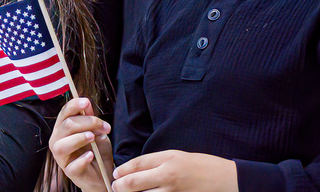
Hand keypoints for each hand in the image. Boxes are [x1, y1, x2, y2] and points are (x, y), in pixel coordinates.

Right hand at [49, 98, 113, 191]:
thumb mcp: (97, 133)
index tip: (86, 102)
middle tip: (104, 126)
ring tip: (93, 137)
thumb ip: (91, 120)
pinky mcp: (69, 171)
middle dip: (87, 122)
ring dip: (79, 138)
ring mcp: (62, 157)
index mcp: (63, 129)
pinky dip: (83, 159)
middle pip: (67, 126)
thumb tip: (87, 103)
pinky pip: (73, 165)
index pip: (64, 113)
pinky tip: (91, 156)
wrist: (103, 175)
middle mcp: (58, 141)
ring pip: (62, 144)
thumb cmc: (97, 153)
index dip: (74, 106)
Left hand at [112, 150, 236, 191]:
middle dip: (120, 186)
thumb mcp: (176, 156)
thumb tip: (132, 169)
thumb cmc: (200, 166)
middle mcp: (168, 177)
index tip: (115, 175)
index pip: (136, 165)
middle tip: (116, 187)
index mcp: (167, 161)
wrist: (227, 181)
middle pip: (133, 184)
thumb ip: (154, 162)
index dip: (121, 171)